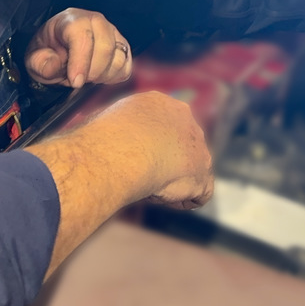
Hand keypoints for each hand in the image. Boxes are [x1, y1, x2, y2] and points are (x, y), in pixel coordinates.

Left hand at [25, 8, 131, 88]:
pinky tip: (100, 77)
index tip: (75, 81)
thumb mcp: (34, 59)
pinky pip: (126, 66)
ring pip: (118, 57)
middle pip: (105, 47)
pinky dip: (114, 77)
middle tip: (77, 80)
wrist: (58, 53)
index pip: (83, 36)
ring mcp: (112, 32)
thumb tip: (54, 65)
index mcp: (71, 20)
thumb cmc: (48, 53)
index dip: (81, 61)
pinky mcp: (122, 46)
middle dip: (91, 72)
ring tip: (87, 76)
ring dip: (103, 75)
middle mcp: (95, 21)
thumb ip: (40, 63)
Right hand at [105, 92, 213, 208]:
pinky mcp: (202, 173)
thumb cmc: (106, 138)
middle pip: (182, 145)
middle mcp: (185, 120)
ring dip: (172, 182)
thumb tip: (102, 134)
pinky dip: (180, 201)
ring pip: (190, 170)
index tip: (137, 157)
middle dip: (167, 161)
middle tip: (144, 175)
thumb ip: (116, 128)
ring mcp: (198, 146)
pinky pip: (197, 194)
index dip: (151, 144)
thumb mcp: (105, 122)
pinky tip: (160, 197)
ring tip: (147, 186)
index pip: (163, 125)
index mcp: (160, 104)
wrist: (124, 151)